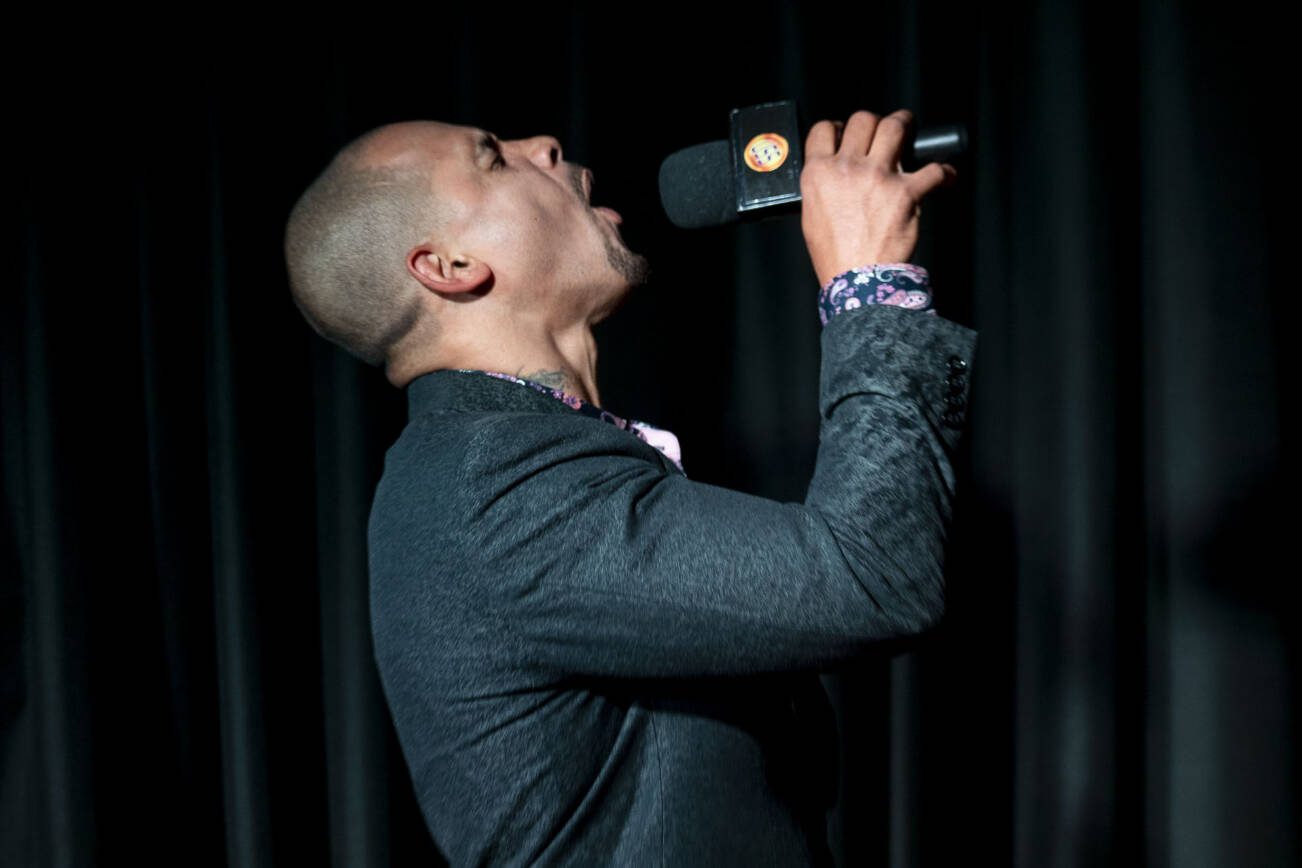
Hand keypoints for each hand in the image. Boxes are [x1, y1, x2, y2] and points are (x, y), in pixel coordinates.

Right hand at [800, 109, 956, 287]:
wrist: (857, 280)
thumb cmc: (835, 255)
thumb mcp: (812, 215)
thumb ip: (822, 186)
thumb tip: (837, 174)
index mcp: (819, 173)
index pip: (824, 129)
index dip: (839, 127)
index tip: (848, 133)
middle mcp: (847, 168)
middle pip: (863, 120)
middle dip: (875, 122)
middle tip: (883, 131)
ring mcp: (878, 177)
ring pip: (895, 127)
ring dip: (905, 125)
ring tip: (910, 131)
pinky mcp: (907, 191)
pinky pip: (934, 169)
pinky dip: (943, 172)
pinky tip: (943, 176)